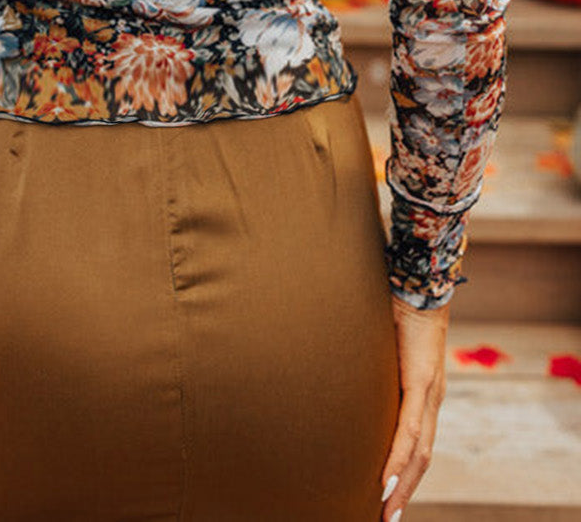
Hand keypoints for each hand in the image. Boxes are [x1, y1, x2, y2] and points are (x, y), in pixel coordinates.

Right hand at [379, 292, 449, 520]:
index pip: (417, 443)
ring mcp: (430, 391)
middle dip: (405, 492)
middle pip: (421, 458)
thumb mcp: (383, 343)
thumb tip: (343, 370)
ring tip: (385, 511)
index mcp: (424, 390)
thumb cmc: (397, 303)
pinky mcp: (422, 380)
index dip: (405, 473)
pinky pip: (410, 428)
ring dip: (402, 485)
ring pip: (419, 451)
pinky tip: (387, 480)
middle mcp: (432, 397)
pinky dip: (398, 457)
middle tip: (386, 519)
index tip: (388, 498)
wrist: (418, 278)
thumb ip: (372, 361)